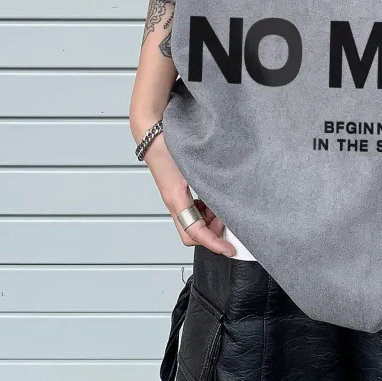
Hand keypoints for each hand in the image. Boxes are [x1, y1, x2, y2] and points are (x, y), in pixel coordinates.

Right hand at [144, 133, 236, 256]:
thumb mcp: (194, 163)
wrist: (151, 130)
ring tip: (224, 204)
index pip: (195, 233)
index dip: (214, 244)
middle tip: (230, 219)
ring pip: (192, 222)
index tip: (230, 250)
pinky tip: (214, 194)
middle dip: (212, 233)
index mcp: (176, 198)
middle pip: (192, 234)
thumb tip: (231, 195)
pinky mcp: (176, 190)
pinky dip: (205, 209)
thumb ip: (210, 181)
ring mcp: (174, 197)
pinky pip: (192, 209)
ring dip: (210, 220)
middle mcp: (173, 202)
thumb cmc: (169, 142)